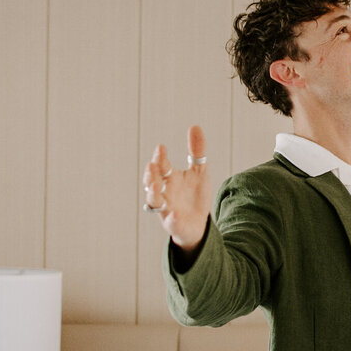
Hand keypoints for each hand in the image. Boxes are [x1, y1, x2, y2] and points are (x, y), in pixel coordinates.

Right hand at [143, 124, 212, 250]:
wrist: (200, 222)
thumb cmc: (195, 195)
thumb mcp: (200, 171)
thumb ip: (197, 150)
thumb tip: (195, 126)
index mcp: (169, 178)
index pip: (160, 166)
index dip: (159, 157)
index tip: (161, 147)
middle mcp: (163, 193)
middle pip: (151, 182)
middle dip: (150, 174)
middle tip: (152, 164)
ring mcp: (167, 209)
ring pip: (154, 202)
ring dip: (152, 194)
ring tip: (154, 185)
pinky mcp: (174, 225)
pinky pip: (170, 223)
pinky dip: (171, 219)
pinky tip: (175, 214)